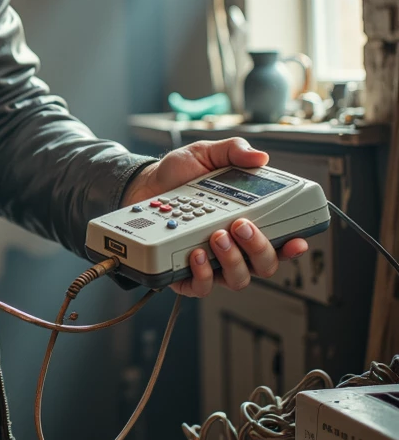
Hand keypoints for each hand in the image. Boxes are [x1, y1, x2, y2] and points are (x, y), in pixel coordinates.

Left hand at [122, 136, 307, 298]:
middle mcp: (234, 247)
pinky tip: (197, 254)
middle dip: (259, 248)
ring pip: (238, 279)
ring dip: (233, 260)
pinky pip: (202, 287)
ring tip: (217, 235)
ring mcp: (212, 262)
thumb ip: (233, 151)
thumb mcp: (207, 154)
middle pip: (264, 265)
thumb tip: (260, 157)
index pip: (279, 242)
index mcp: (246, 221)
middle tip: (241, 225)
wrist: (142, 185)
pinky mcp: (186, 274)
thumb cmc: (178, 174)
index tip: (297, 240)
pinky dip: (203, 275)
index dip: (292, 247)